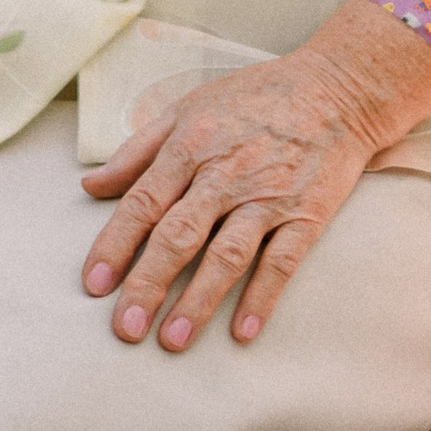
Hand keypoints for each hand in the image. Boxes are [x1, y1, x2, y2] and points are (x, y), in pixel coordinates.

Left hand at [79, 49, 394, 351]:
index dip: (115, 245)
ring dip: (199, 300)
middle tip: (126, 328)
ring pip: (227, 255)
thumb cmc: (255, 98)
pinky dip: (263, 296)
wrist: (339, 90)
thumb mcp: (188, 108)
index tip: (94, 285)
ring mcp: (268, 197)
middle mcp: (225, 174)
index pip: (143, 202)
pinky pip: (282, 261)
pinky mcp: (307, 214)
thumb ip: (138, 150)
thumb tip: (91, 185)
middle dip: (148, 284)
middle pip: (179, 236)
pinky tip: (243, 332)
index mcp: (191, 147)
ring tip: (173, 340)